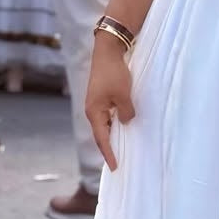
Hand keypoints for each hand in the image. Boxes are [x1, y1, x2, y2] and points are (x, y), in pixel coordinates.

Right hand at [85, 33, 135, 170]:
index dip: (109, 153)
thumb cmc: (114, 73)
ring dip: (112, 136)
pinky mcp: (102, 97)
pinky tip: (123, 127)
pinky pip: (108, 116)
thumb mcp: (124, 95)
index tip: (115, 167)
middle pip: (101, 134)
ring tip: (122, 149)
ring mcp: (96, 104)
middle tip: (118, 163)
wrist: (107, 52)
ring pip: (105, 125)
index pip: (102, 138)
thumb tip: (126, 122)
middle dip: (109, 148)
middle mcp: (92, 110)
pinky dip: (115, 124)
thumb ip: (126, 112)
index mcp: (94, 112)